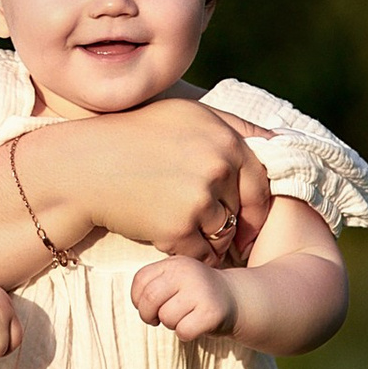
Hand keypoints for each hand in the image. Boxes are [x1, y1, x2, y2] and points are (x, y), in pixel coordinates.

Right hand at [61, 100, 269, 264]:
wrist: (87, 166)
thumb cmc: (135, 136)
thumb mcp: (187, 114)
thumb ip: (234, 127)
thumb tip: (280, 140)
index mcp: (224, 138)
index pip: (260, 183)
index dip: (256, 207)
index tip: (249, 221)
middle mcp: (217, 166)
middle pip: (242, 211)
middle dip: (231, 225)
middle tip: (214, 233)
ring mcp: (198, 198)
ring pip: (224, 235)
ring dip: (211, 242)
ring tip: (186, 232)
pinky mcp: (178, 228)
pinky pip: (201, 254)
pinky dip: (191, 254)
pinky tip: (170, 240)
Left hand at [131, 253, 240, 341]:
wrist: (235, 298)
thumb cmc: (197, 293)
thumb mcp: (176, 278)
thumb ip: (155, 283)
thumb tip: (138, 303)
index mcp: (175, 264)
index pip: (141, 279)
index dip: (137, 298)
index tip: (146, 305)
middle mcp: (188, 273)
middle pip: (150, 298)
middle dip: (148, 315)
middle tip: (156, 319)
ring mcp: (202, 292)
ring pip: (167, 317)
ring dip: (171, 324)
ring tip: (184, 317)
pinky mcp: (212, 313)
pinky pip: (183, 331)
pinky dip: (185, 333)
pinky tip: (195, 325)